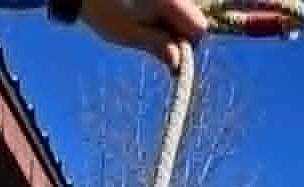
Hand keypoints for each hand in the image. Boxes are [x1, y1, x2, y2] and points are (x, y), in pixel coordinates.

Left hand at [78, 0, 207, 69]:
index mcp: (170, 1)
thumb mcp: (129, 33)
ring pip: (186, 12)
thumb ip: (157, 45)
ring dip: (171, 24)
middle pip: (195, 20)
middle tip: (153, 38)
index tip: (168, 51)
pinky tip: (145, 13)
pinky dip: (165, 14)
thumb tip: (178, 64)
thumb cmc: (105, 9)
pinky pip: (177, 6)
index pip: (198, 29)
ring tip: (144, 22)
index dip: (187, 44)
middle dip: (180, 34)